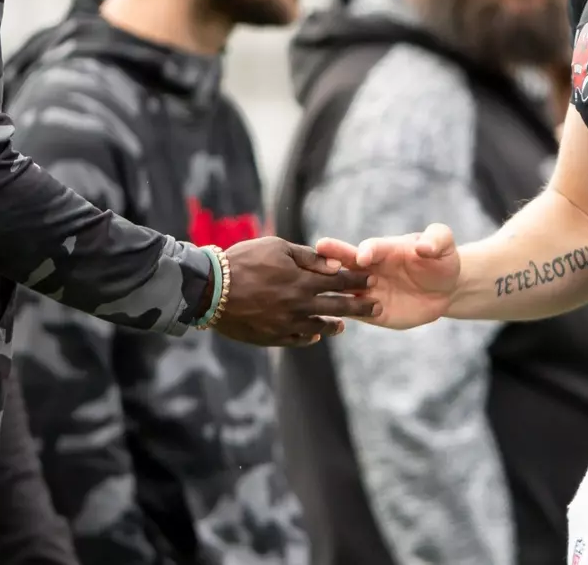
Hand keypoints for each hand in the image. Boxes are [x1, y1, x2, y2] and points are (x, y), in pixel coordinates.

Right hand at [210, 237, 377, 346]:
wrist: (210, 290)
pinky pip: (298, 339)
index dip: (357, 281)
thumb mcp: (276, 248)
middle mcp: (299, 305)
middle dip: (359, 306)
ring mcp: (286, 324)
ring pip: (319, 327)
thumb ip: (307, 257)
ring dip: (335, 325)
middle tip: (377, 308)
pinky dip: (310, 336)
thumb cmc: (243, 261)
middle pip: (337, 307)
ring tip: (345, 326)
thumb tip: (334, 265)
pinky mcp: (272, 337)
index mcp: (302, 281)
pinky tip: (316, 334)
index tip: (372, 280)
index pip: (339, 282)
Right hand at [314, 222, 459, 329]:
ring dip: (333, 292)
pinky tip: (330, 318)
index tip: (362, 257)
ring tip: (319, 295)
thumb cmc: (441, 259)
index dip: (366, 251)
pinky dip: (343, 315)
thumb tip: (424, 247)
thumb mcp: (443, 243)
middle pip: (345, 264)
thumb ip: (435, 240)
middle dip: (332, 261)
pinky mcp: (372, 312)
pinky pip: (354, 313)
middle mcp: (370, 268)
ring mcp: (368, 290)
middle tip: (317, 257)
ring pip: (344, 290)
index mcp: (385, 249)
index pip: (371, 248)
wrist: (445, 288)